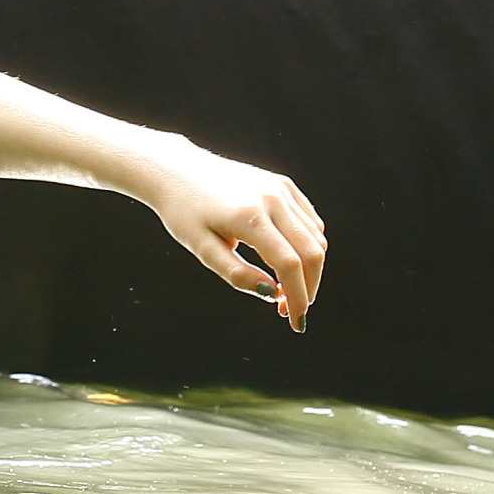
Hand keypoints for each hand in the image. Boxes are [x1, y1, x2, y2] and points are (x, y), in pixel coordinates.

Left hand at [142, 144, 327, 331]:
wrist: (177, 171)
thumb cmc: (184, 212)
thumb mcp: (201, 249)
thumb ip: (236, 274)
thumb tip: (273, 294)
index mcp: (248, 216)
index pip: (290, 264)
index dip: (298, 298)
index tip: (296, 323)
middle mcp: (271, 198)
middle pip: (311, 252)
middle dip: (309, 288)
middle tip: (290, 310)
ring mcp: (280, 188)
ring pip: (316, 238)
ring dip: (309, 270)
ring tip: (284, 289)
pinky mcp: (283, 184)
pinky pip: (310, 221)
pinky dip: (308, 246)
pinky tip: (289, 262)